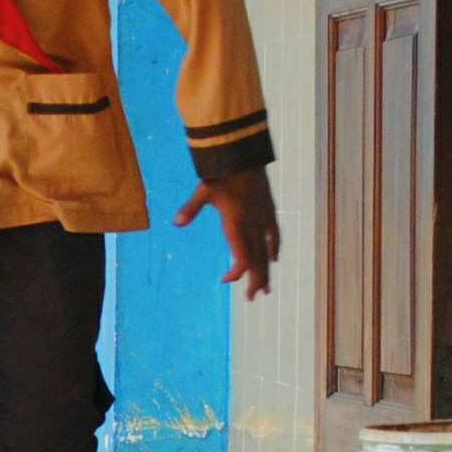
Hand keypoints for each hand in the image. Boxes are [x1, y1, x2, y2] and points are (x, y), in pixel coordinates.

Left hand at [174, 165, 279, 300]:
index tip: (225, 279)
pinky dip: (273, 248)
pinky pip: (274, 235)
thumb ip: (191, 208)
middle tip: (251, 297)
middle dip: (254, 280)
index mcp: (237, 224)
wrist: (245, 154)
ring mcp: (264, 218)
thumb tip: (176, 223)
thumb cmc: (222, 173)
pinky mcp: (269, 211)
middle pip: (257, 260)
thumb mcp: (203, 190)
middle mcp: (253, 225)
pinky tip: (274, 258)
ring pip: (267, 251)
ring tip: (266, 289)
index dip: (237, 272)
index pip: (242, 257)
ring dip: (265, 270)